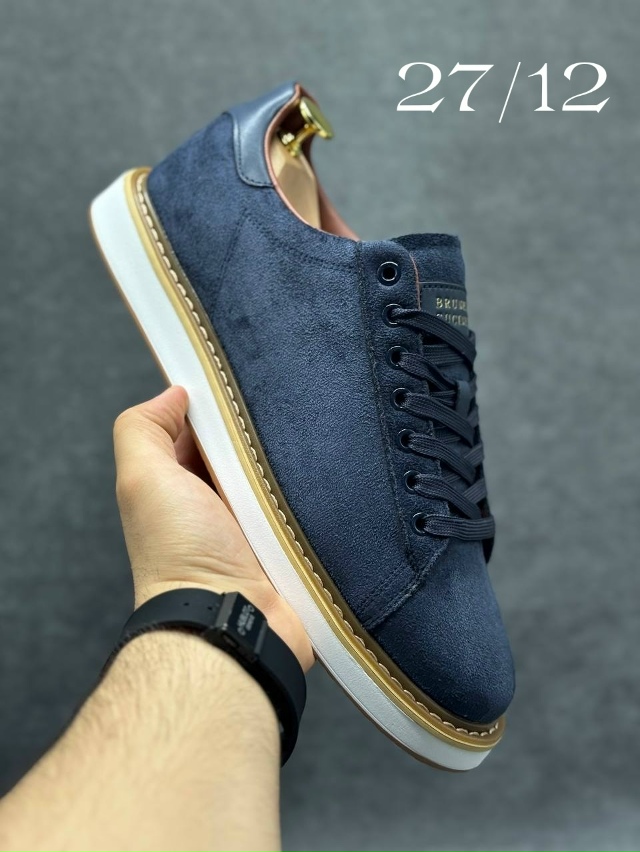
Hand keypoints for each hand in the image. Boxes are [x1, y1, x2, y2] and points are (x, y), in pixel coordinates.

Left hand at [112, 385, 313, 669]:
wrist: (231, 621)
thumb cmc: (181, 554)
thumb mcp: (142, 479)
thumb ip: (144, 430)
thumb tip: (173, 393)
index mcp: (178, 488)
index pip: (197, 430)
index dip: (213, 406)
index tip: (237, 381)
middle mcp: (215, 506)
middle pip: (242, 450)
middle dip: (259, 428)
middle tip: (286, 402)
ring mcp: (255, 526)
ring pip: (280, 474)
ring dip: (293, 458)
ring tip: (314, 431)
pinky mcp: (291, 544)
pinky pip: (307, 504)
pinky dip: (315, 489)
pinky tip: (329, 469)